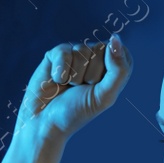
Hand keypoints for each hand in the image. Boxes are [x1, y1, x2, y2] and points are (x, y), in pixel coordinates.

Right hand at [14, 36, 132, 142]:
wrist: (44, 123)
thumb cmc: (76, 113)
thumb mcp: (104, 97)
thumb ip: (119, 70)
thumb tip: (115, 38)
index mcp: (113, 68)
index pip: (119, 51)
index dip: (109, 69)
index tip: (99, 87)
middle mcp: (95, 58)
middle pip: (100, 49)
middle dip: (90, 74)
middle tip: (81, 89)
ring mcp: (75, 55)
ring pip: (81, 50)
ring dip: (74, 75)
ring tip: (68, 87)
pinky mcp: (56, 55)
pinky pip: (63, 52)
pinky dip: (60, 71)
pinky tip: (56, 81)